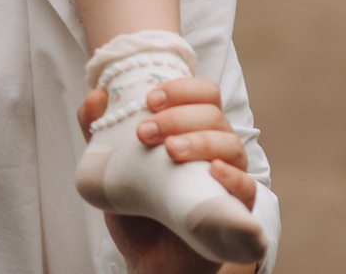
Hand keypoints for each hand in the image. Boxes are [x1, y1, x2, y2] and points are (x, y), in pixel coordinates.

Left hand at [76, 77, 259, 273]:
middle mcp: (216, 151)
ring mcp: (229, 180)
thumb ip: (97, 130)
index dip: (182, 89)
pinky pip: (249, 188)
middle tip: (145, 132)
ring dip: (200, 141)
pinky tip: (212, 171)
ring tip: (170, 151)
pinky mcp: (236, 212)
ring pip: (231, 145)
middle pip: (214, 115)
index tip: (150, 99)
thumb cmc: (136, 207)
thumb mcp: (109, 166)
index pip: (204, 94)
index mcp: (193, 132)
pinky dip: (233, 175)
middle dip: (178, 117)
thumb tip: (96, 95)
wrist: (147, 260)